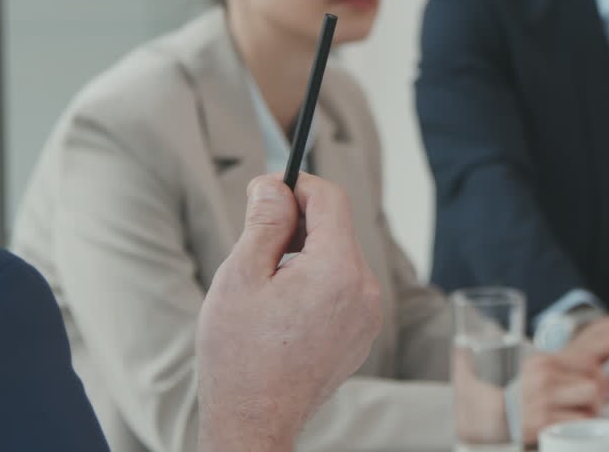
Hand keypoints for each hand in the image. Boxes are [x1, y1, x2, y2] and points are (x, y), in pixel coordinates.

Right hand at [196, 174, 382, 451]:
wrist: (255, 422)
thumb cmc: (241, 356)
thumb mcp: (241, 276)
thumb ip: (264, 222)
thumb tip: (274, 185)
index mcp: (337, 269)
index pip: (331, 198)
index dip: (297, 186)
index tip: (268, 192)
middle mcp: (364, 288)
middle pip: (336, 228)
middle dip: (298, 226)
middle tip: (256, 246)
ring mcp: (368, 314)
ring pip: (339, 258)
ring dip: (306, 257)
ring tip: (268, 289)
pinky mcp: (363, 332)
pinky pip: (344, 288)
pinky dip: (318, 285)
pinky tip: (285, 312)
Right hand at [520, 295, 608, 440]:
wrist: (494, 417)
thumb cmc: (526, 395)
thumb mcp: (543, 372)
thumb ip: (570, 366)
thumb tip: (605, 370)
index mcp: (546, 361)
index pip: (587, 351)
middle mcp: (544, 376)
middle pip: (596, 376)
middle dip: (601, 389)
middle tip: (588, 400)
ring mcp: (544, 399)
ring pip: (593, 397)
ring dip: (592, 409)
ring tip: (575, 412)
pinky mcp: (545, 422)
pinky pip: (583, 420)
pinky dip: (583, 425)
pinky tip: (568, 423)